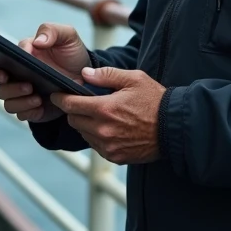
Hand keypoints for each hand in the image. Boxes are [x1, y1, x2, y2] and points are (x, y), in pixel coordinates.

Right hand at [0, 23, 90, 122]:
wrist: (86, 78)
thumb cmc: (71, 54)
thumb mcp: (67, 36)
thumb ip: (51, 31)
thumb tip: (38, 42)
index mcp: (20, 57)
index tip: (6, 73)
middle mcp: (17, 75)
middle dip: (7, 87)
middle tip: (27, 86)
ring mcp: (23, 94)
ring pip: (8, 102)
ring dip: (20, 101)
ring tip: (38, 98)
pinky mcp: (32, 109)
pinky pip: (21, 115)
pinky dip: (29, 112)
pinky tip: (41, 106)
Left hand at [51, 66, 165, 163]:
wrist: (174, 128)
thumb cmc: (155, 101)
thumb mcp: (133, 79)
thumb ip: (106, 75)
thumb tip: (84, 74)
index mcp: (105, 109)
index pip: (71, 105)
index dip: (60, 99)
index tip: (56, 95)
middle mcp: (103, 130)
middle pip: (73, 121)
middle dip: (75, 111)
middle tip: (83, 103)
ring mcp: (108, 146)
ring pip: (83, 134)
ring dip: (86, 124)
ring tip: (100, 115)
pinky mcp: (115, 157)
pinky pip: (96, 146)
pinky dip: (97, 137)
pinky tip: (110, 128)